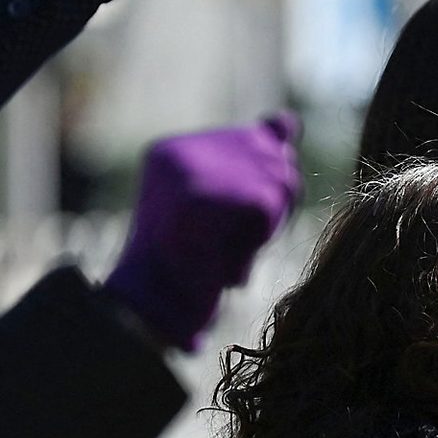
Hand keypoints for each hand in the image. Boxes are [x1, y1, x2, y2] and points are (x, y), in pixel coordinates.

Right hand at [105, 113, 302, 351]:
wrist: (150, 317)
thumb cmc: (190, 273)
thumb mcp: (229, 209)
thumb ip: (256, 163)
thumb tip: (286, 120)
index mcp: (173, 150)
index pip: (258, 142)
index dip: (269, 187)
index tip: (236, 223)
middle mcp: (178, 150)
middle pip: (274, 157)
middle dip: (276, 205)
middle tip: (234, 242)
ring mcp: (185, 169)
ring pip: (277, 179)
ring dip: (267, 227)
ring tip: (226, 250)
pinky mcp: (199, 194)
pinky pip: (266, 206)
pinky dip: (259, 239)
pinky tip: (226, 256)